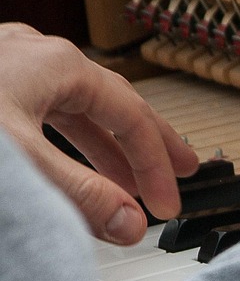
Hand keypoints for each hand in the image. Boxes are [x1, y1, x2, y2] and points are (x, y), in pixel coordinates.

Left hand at [0, 24, 197, 243]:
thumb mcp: (21, 160)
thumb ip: (79, 193)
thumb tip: (130, 224)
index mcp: (58, 65)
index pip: (132, 120)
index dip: (156, 168)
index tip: (167, 207)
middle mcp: (37, 56)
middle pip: (112, 105)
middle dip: (148, 145)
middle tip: (182, 171)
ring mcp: (9, 64)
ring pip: (75, 106)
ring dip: (105, 145)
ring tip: (125, 179)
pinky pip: (44, 107)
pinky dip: (68, 137)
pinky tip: (66, 154)